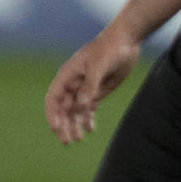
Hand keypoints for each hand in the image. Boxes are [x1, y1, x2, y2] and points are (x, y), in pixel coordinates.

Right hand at [44, 29, 140, 144]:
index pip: (54, 98)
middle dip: (64, 125)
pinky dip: (88, 119)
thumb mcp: (99, 65)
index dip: (52, 114)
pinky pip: (90, 109)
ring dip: (75, 125)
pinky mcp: (98, 91)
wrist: (127, 40)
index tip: (56, 127)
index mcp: (68, 75)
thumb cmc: (110, 48)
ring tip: (79, 139)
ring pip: (76, 111)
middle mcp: (74, 84)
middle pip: (64, 108)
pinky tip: (91, 129)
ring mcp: (86, 88)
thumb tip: (80, 106)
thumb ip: (90, 85)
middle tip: (67, 141)